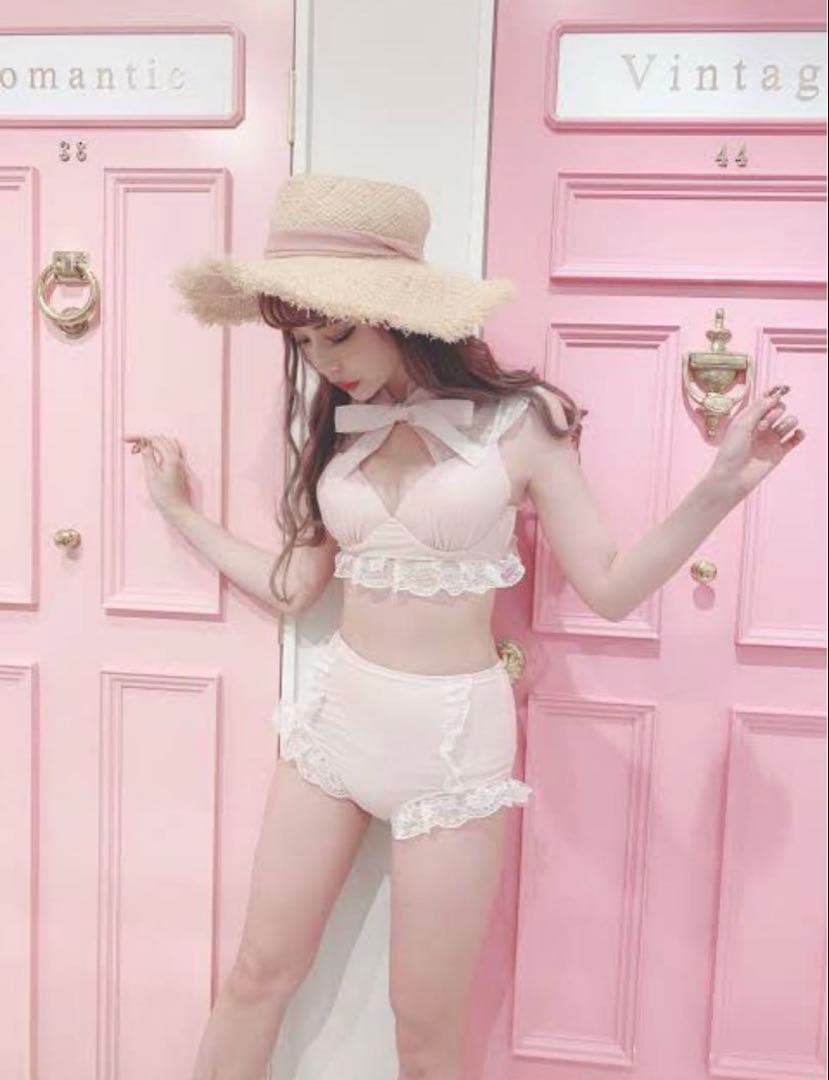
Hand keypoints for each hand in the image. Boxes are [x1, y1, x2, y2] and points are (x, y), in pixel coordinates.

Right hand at [123, 433, 191, 516]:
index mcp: (170, 457)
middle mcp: (177, 457)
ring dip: (153, 443)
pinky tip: (157, 449)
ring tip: (140, 450)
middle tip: (132, 450)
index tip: (124, 440)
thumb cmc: (163, 496)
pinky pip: (172, 450)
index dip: (138, 438)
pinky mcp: (179, 468)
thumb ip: (148, 457)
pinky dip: (162, 447)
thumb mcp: (151, 476)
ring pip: (167, 443)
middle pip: (160, 440)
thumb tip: (144, 445)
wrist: (176, 509)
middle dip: (145, 440)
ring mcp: (180, 462)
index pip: (154, 440)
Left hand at [707, 385, 805, 499]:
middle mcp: (762, 426)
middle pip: (780, 408)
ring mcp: (771, 439)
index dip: (775, 393)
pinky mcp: (779, 452)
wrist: (732, 477)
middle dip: (775, 412)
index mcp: (749, 417)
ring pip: (790, 421)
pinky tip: (797, 434)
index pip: (765, 400)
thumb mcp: (741, 424)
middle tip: (762, 425)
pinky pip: (796, 439)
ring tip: (774, 432)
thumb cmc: (731, 450)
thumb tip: (775, 396)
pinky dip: (800, 434)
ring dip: (786, 422)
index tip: (784, 388)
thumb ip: (759, 408)